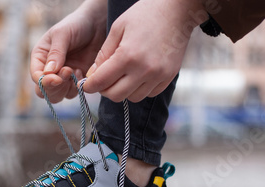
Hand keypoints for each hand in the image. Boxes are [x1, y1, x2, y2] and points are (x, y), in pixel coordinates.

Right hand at [30, 0, 106, 102]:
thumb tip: (48, 72)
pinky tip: (83, 72)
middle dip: (55, 87)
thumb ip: (55, 52)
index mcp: (40, 57)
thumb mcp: (62, 34)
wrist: (97, 25)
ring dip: (67, 88)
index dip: (44, 81)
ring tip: (76, 70)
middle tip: (68, 72)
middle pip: (44, 92)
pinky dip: (78, 87)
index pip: (36, 76)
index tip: (56, 78)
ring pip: (58, 95)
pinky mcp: (77, 81)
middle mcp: (49, 70)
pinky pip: (73, 93)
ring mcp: (63, 78)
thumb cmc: (76, 25)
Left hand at [83, 0, 206, 102]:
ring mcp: (158, 76)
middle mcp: (144, 70)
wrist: (177, 10)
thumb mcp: (118, 28)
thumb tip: (93, 75)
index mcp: (127, 56)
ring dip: (123, 91)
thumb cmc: (144, 14)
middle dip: (105, 90)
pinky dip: (139, 89)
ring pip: (132, 98)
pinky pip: (148, 94)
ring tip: (121, 76)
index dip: (90, 86)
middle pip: (115, 96)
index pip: (101, 82)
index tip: (86, 85)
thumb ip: (103, 54)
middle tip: (103, 81)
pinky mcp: (168, 77)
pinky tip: (137, 76)